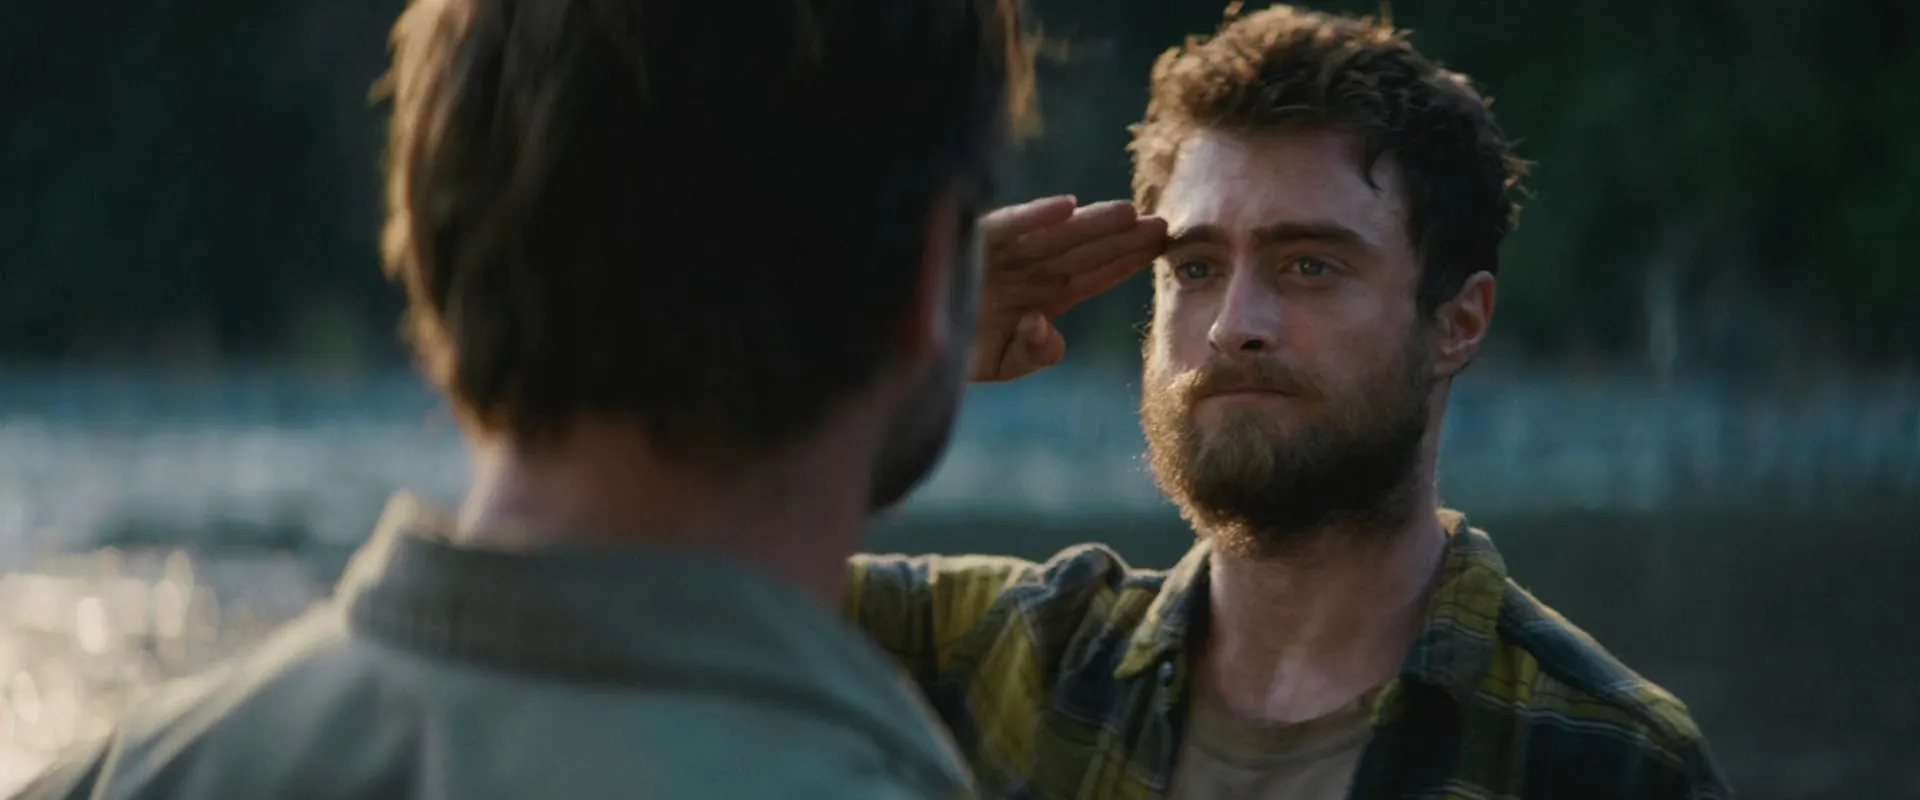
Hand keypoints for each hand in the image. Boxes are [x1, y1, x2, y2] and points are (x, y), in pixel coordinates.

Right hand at [970, 196, 1166, 381]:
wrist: (907, 346)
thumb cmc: (952, 351)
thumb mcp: (1000, 362)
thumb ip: (1033, 352)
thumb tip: (1047, 326)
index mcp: (1039, 296)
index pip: (1092, 277)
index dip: (1125, 262)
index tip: (1162, 249)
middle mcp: (1025, 271)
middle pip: (1083, 252)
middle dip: (1122, 239)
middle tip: (1164, 225)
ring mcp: (1001, 256)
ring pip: (1054, 237)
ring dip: (1089, 225)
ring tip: (1128, 213)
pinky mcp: (972, 245)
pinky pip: (1006, 228)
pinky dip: (1033, 217)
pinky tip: (1065, 206)